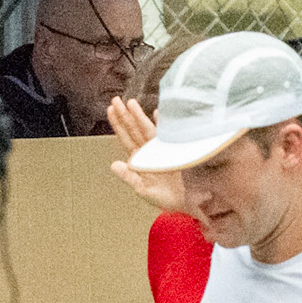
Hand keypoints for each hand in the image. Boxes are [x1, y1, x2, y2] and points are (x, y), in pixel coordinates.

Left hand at [107, 96, 186, 212]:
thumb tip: (114, 165)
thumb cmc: (169, 198)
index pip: (126, 138)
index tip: (110, 110)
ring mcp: (162, 149)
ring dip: (138, 116)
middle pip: (134, 130)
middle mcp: (151, 152)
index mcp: (141, 160)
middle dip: (124, 115)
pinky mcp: (174, 151)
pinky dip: (162, 124)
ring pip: (146, 130)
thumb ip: (129, 177)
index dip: (118, 124)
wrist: (191, 203)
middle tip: (115, 100)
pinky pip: (166, 135)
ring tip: (129, 103)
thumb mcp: (144, 190)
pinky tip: (157, 113)